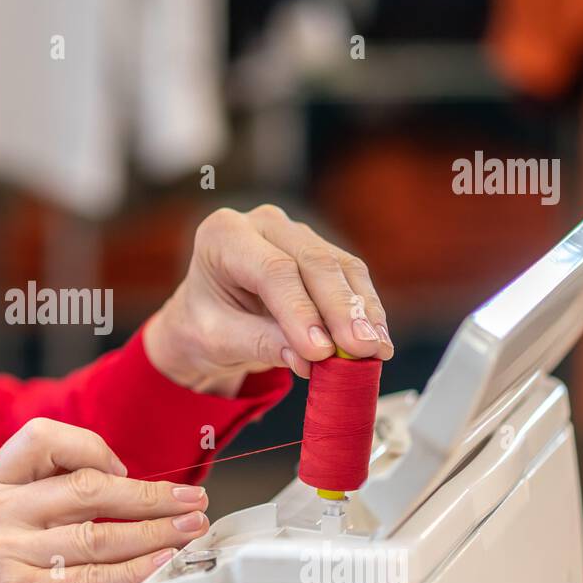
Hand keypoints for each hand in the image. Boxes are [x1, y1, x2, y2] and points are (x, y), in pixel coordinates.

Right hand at [0, 418, 210, 582]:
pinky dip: (137, 570)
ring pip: (99, 533)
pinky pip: (94, 578)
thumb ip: (33, 500)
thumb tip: (115, 483)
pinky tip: (161, 564)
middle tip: (190, 499)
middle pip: (87, 486)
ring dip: (157, 530)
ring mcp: (0, 553)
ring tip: (189, 529)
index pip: (43, 438)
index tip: (126, 470)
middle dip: (150, 493)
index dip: (93, 448)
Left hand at [144, 204, 393, 395]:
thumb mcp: (216, 341)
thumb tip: (310, 358)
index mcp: (222, 235)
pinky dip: (366, 311)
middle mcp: (262, 223)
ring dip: (363, 311)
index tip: (321, 350)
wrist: (206, 319)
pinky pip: (351, 277)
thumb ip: (259, 343)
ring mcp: (295, 233)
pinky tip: (378, 341)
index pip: (272, 270)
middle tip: (362, 349)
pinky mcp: (320, 251)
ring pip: (340, 267)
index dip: (301, 310)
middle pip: (313, 262)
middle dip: (342, 310)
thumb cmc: (204, 324)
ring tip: (377, 349)